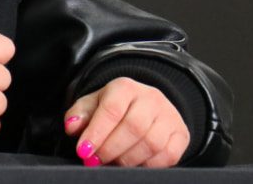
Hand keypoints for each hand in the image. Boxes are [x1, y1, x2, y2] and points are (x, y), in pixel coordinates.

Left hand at [64, 77, 189, 166]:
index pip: (111, 110)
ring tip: (112, 162)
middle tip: (96, 160)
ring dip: (128, 160)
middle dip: (110, 149)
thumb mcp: (93, 103)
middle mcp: (151, 98)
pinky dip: (148, 165)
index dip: (96, 133)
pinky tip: (134, 163)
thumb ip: (80, 114)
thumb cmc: (115, 106)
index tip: (83, 151)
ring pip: (151, 144)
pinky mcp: (181, 135)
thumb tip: (72, 127)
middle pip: (133, 128)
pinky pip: (167, 156)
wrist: (146, 105)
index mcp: (125, 87)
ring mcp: (169, 117)